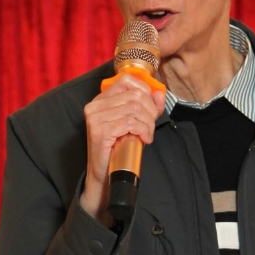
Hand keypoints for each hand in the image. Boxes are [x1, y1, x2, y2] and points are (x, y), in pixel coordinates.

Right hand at [81, 72, 164, 221]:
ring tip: (146, 135)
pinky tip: (143, 140)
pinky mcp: (100, 131)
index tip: (150, 109)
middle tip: (150, 127)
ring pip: (135, 109)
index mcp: (101, 99)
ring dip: (148, 124)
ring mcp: (96, 117)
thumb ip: (147, 106)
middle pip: (136, 95)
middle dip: (150, 112)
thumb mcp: (134, 123)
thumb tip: (159, 93)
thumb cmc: (117, 148)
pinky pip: (131, 123)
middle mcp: (95, 105)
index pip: (128, 80)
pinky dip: (143, 131)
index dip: (145, 92)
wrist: (104, 174)